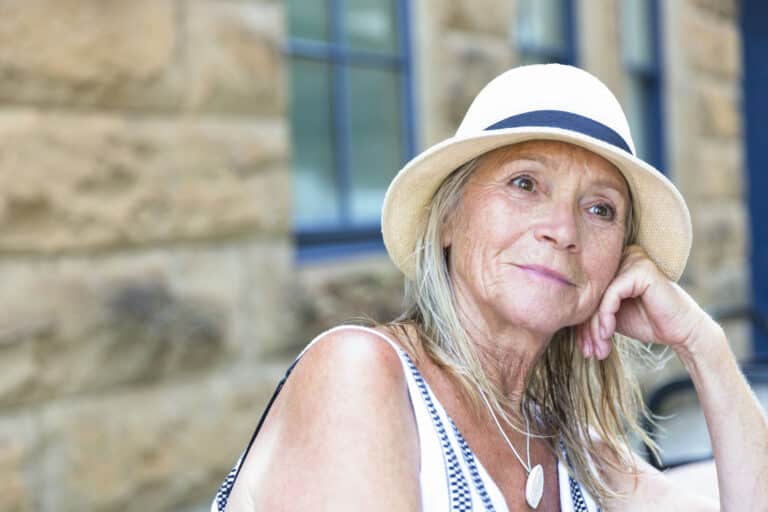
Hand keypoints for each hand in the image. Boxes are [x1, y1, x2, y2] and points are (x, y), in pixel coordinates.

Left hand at [576, 245, 715, 359]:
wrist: (682, 332)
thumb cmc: (648, 322)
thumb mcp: (611, 317)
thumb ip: (591, 310)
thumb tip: (559, 316)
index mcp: (613, 264)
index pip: (587, 294)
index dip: (581, 323)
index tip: (583, 348)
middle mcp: (622, 257)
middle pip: (590, 295)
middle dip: (587, 328)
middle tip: (589, 352)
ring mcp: (632, 260)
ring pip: (598, 297)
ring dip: (596, 328)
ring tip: (600, 349)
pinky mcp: (641, 270)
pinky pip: (611, 295)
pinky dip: (606, 317)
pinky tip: (608, 334)